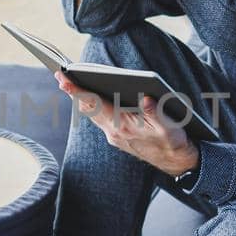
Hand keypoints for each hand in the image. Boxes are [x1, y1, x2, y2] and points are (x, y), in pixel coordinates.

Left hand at [56, 71, 198, 176]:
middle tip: (60, 74)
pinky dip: (92, 106)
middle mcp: (113, 132)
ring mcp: (114, 135)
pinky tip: (90, 95)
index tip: (64, 79)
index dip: (78, 91)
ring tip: (69, 81)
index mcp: (122, 127)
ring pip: (92, 114)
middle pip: (88, 108)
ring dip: (81, 98)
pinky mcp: (117, 135)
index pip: (95, 105)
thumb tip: (145, 98)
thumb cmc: (173, 142)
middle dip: (74, 91)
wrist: (176, 162)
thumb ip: (155, 113)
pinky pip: (100, 118)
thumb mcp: (169, 127)